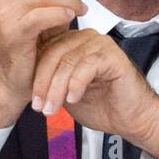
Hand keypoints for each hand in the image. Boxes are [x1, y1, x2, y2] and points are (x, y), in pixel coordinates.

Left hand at [30, 29, 158, 156]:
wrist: (131, 118)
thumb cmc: (103, 106)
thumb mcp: (66, 93)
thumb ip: (52, 80)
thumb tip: (27, 81)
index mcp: (75, 43)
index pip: (46, 50)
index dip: (36, 77)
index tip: (34, 101)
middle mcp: (87, 39)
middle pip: (54, 53)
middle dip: (43, 84)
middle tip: (41, 107)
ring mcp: (101, 45)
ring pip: (68, 61)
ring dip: (57, 89)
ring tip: (54, 108)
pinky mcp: (113, 56)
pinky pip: (87, 65)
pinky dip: (77, 84)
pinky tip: (75, 99)